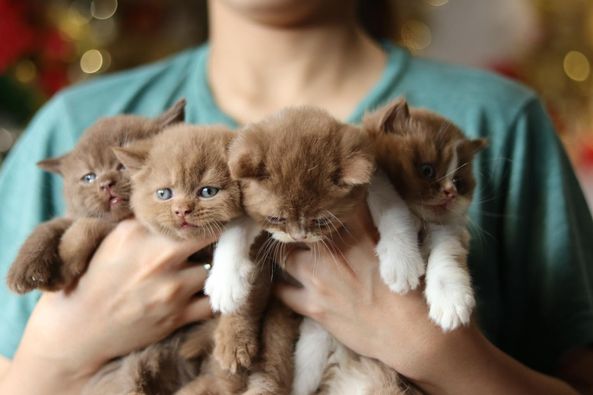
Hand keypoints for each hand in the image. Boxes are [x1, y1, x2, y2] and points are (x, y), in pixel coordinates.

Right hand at [12, 219, 215, 384]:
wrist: (76, 330)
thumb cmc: (92, 281)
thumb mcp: (110, 240)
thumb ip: (142, 225)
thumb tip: (174, 210)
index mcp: (138, 232)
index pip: (183, 215)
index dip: (199, 215)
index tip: (207, 216)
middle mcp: (158, 256)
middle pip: (208, 236)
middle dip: (216, 237)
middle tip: (219, 239)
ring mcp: (170, 288)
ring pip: (213, 270)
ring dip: (210, 271)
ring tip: (203, 271)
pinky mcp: (176, 316)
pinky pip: (213, 303)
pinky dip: (213, 300)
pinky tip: (206, 295)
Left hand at [275, 204, 578, 394]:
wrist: (416, 337)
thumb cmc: (418, 289)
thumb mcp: (403, 244)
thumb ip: (378, 221)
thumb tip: (369, 198)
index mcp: (360, 230)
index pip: (328, 199)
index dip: (317, 195)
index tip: (312, 195)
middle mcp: (334, 250)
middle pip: (297, 225)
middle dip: (296, 224)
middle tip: (298, 225)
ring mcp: (319, 279)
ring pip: (283, 255)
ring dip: (287, 252)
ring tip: (292, 251)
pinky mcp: (313, 307)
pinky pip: (282, 291)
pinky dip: (282, 285)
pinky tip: (287, 281)